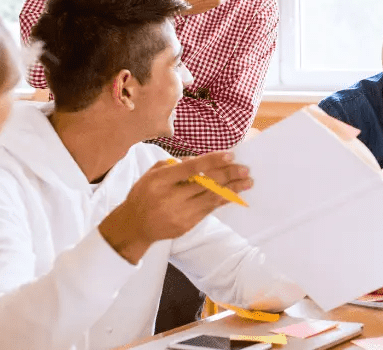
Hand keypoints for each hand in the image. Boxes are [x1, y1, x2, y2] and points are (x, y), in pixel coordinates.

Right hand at [98, 151, 252, 262]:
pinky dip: (223, 201)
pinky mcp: (187, 225)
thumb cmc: (144, 194)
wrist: (134, 225)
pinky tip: (235, 194)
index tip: (230, 156)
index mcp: (161, 180)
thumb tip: (199, 160)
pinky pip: (209, 210)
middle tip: (245, 169)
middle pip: (205, 184)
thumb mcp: (152, 173)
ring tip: (247, 182)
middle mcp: (171, 197)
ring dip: (232, 189)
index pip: (191, 169)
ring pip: (211, 198)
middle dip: (228, 175)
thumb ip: (175, 165)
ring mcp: (180, 213)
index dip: (212, 161)